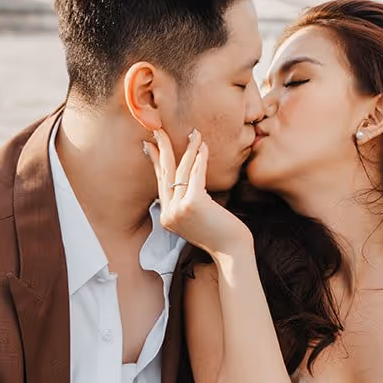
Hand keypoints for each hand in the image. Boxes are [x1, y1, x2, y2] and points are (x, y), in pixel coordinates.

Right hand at [148, 129, 252, 258]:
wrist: (232, 252)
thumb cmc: (219, 234)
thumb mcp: (196, 218)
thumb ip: (186, 202)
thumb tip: (185, 180)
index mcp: (166, 216)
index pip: (159, 182)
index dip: (155, 161)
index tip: (150, 144)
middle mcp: (168, 213)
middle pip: (164, 173)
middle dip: (162, 148)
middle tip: (159, 129)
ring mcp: (178, 209)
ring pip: (182, 171)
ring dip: (189, 150)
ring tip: (195, 134)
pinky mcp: (193, 203)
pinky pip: (196, 174)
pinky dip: (200, 158)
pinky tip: (203, 147)